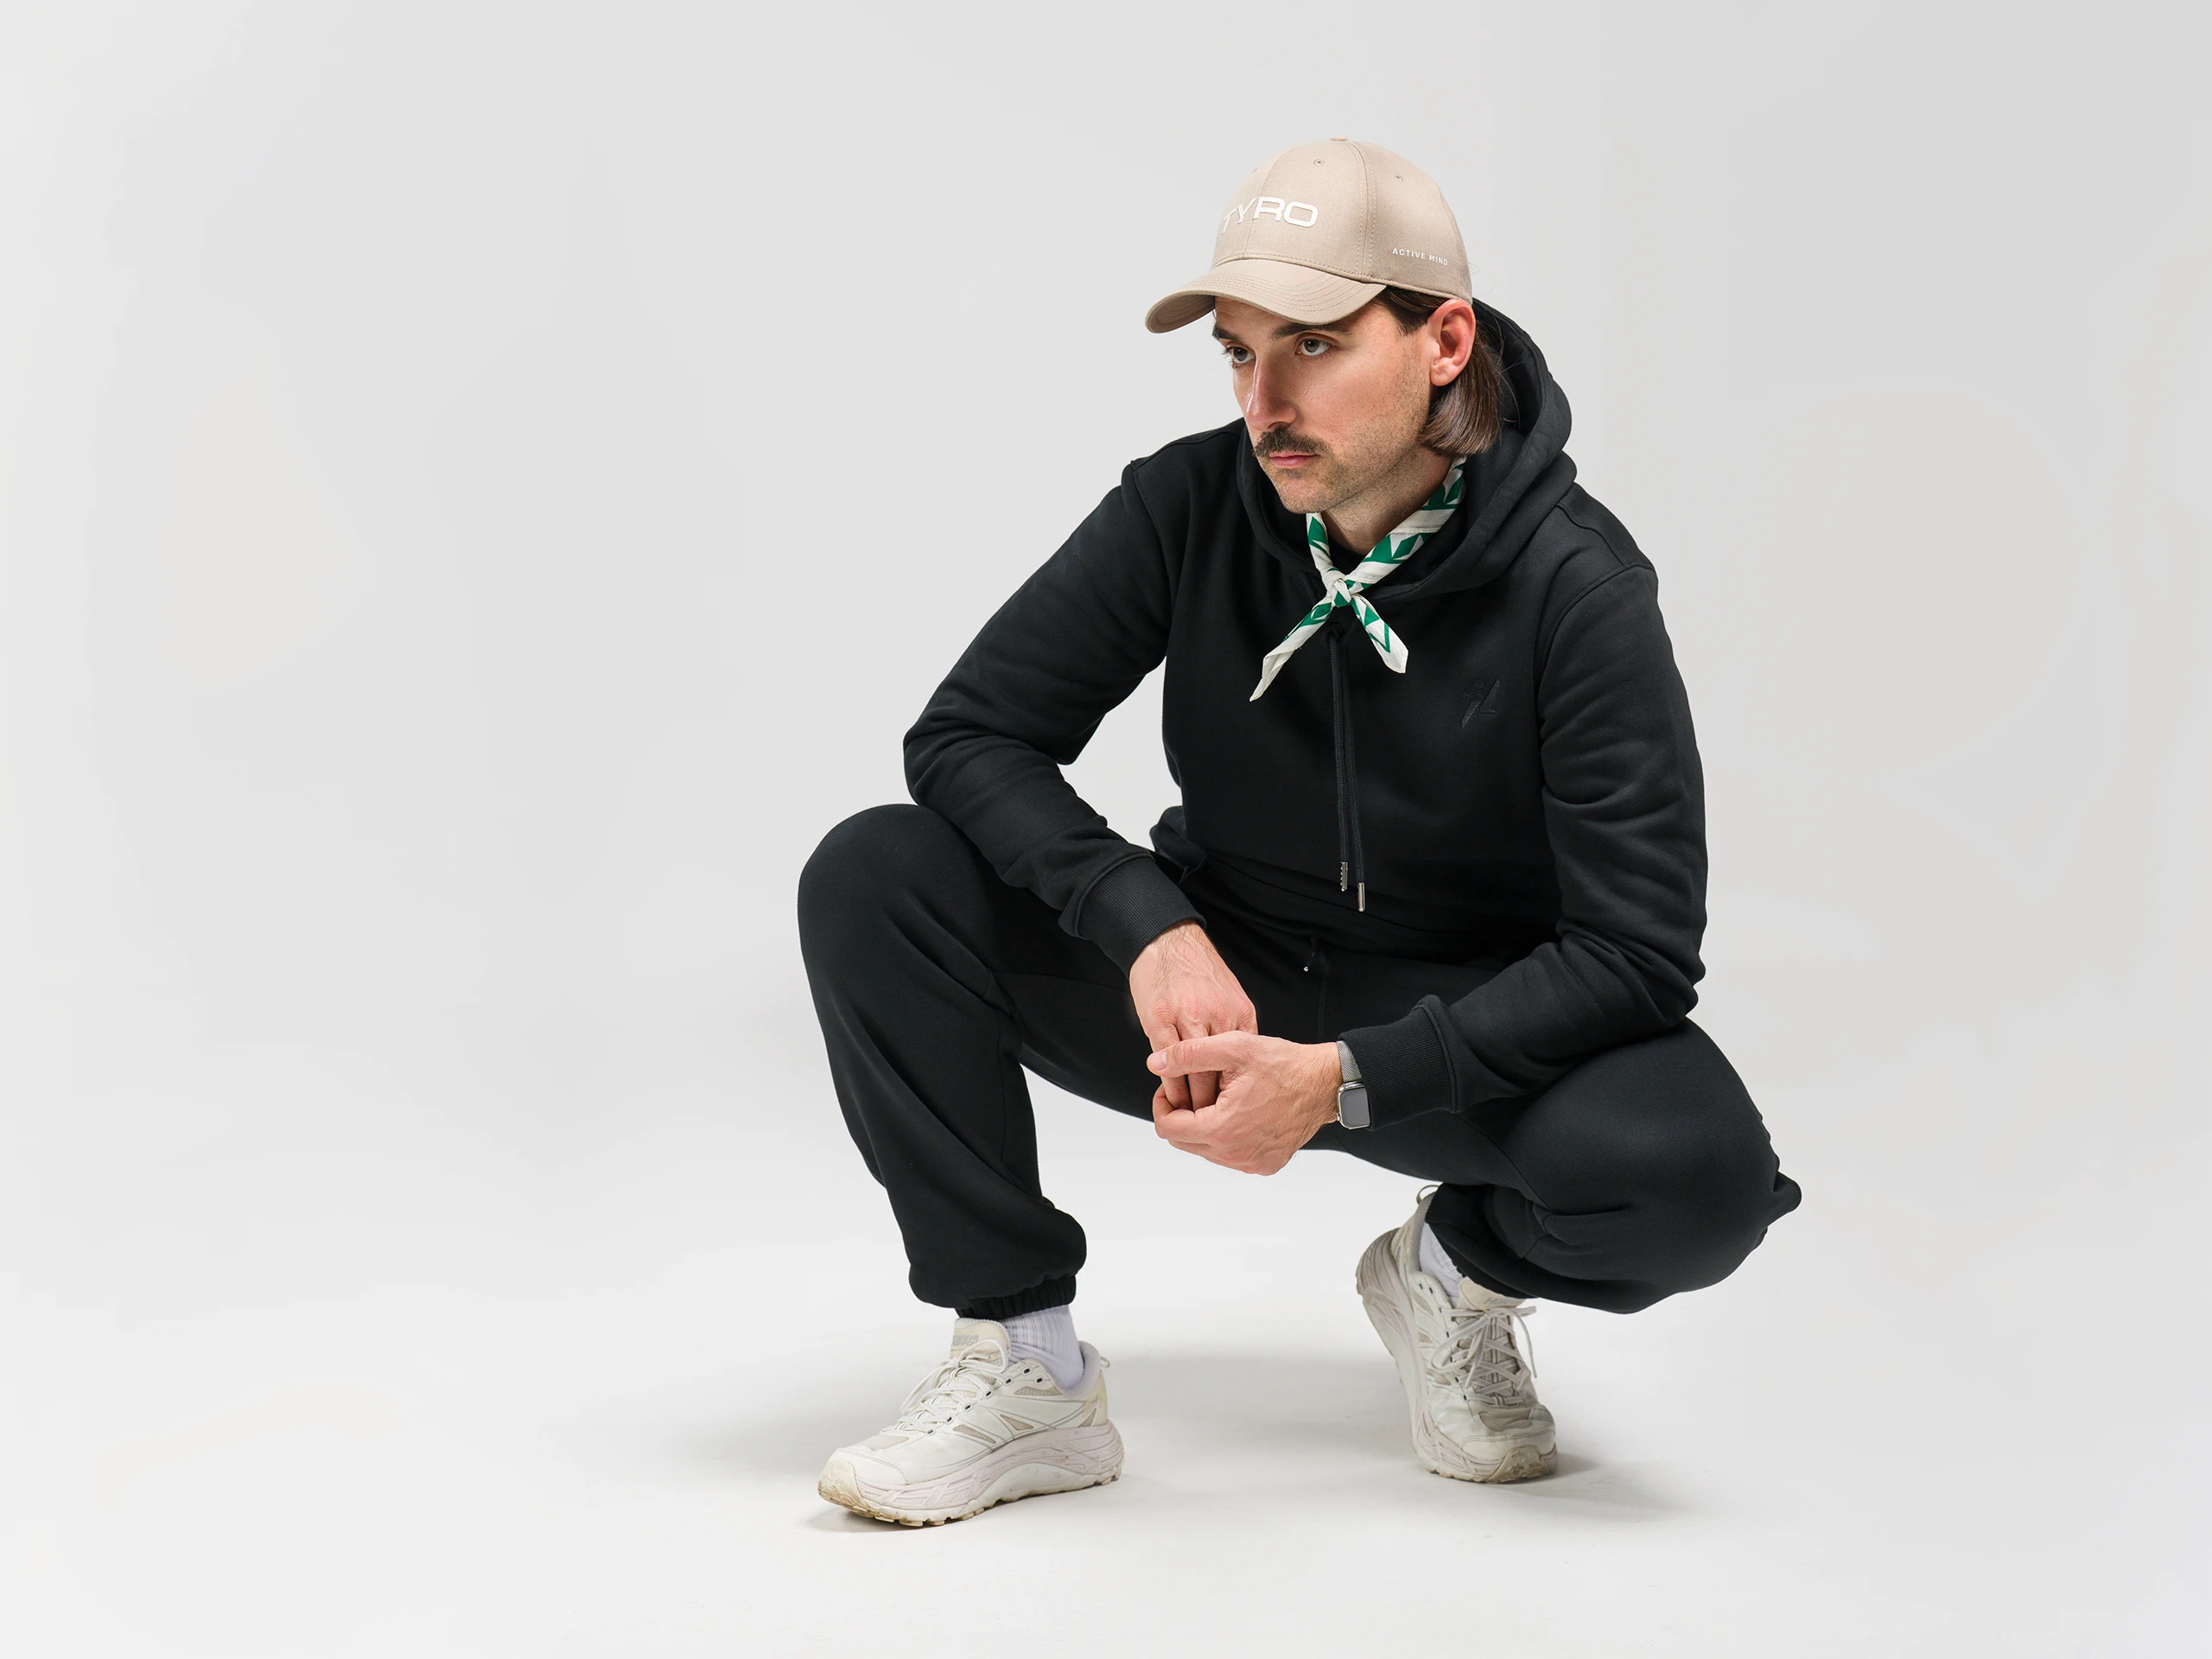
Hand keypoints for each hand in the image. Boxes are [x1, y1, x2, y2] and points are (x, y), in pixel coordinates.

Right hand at [1128, 922, 1256, 1109]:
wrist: (1167, 940)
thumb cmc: (1197, 970)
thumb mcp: (1230, 996)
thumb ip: (1236, 1028)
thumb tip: (1243, 1060)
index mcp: (1239, 1014)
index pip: (1242, 1065)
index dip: (1238, 1091)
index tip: (1237, 1111)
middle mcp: (1217, 1017)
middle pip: (1221, 1073)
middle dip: (1218, 1103)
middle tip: (1216, 1125)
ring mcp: (1188, 1018)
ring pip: (1194, 1072)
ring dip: (1192, 1099)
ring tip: (1193, 1119)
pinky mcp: (1160, 1019)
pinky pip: (1168, 1061)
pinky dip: (1169, 1083)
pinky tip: (1169, 1095)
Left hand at [1146, 1033, 1341, 1175]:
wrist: (1323, 1083)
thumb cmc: (1283, 1065)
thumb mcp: (1233, 1048)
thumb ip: (1188, 1054)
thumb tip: (1156, 1063)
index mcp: (1222, 1129)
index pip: (1168, 1128)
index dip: (1162, 1105)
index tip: (1171, 1087)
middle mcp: (1235, 1154)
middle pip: (1183, 1142)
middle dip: (1181, 1116)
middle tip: (1193, 1089)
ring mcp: (1251, 1163)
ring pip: (1205, 1150)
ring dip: (1203, 1126)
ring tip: (1220, 1098)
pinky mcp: (1265, 1165)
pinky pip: (1230, 1156)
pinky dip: (1226, 1137)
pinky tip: (1239, 1113)